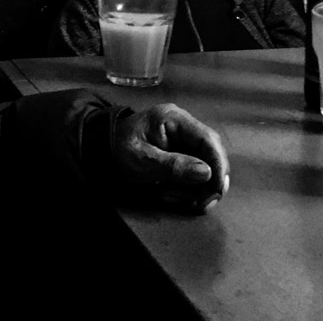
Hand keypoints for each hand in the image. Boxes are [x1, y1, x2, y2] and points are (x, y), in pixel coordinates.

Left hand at [113, 103, 228, 212]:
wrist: (104, 148)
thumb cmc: (119, 149)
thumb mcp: (142, 160)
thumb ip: (173, 166)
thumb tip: (206, 173)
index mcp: (175, 119)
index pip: (208, 139)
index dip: (218, 164)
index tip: (218, 189)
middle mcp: (184, 127)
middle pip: (212, 154)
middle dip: (209, 182)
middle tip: (199, 203)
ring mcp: (184, 140)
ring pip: (206, 167)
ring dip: (196, 189)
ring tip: (172, 196)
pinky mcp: (183, 154)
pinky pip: (195, 173)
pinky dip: (188, 188)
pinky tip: (172, 194)